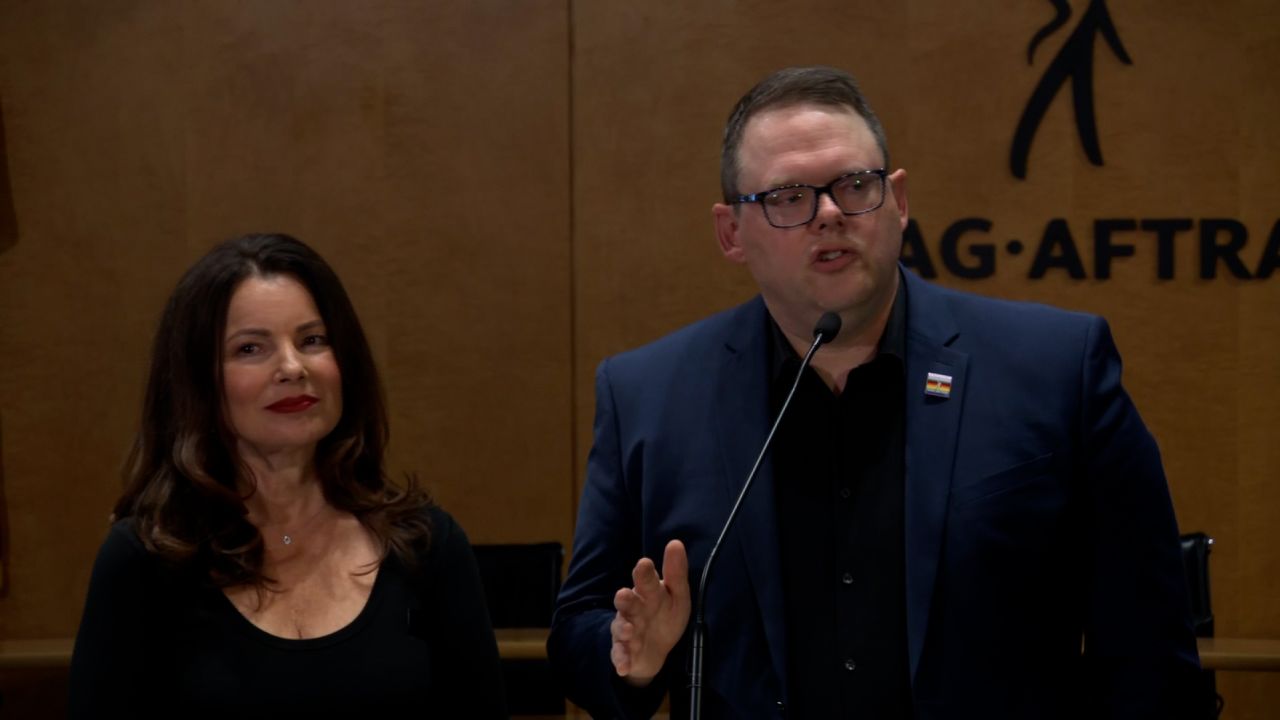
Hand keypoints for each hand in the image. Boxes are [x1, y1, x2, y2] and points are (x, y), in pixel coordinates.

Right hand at [610, 539, 690, 686]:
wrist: (656, 649)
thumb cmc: (665, 616)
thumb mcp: (677, 596)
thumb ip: (676, 572)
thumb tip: (675, 542)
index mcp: (648, 592)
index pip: (645, 580)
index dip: (644, 573)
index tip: (644, 563)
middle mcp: (634, 608)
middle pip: (627, 601)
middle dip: (625, 598)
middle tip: (623, 594)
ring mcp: (627, 629)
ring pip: (621, 627)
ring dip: (624, 628)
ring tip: (629, 630)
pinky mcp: (624, 650)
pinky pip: (620, 654)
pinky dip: (621, 659)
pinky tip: (624, 665)